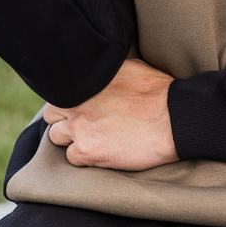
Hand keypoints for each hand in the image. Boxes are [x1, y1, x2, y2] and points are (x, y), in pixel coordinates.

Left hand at [44, 60, 178, 170]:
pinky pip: (72, 158)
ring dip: (72, 139)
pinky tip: (103, 152)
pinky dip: (85, 157)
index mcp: (85, 81)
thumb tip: (100, 74)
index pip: (59, 91)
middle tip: (84, 124)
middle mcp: (76, 102)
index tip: (82, 107)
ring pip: (56, 137)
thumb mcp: (130, 68)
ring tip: (94, 140)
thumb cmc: (159, 92)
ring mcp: (79, 127)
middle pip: (51, 115)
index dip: (70, 101)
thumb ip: (106, 73)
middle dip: (64, 119)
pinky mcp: (87, 151)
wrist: (174, 119)